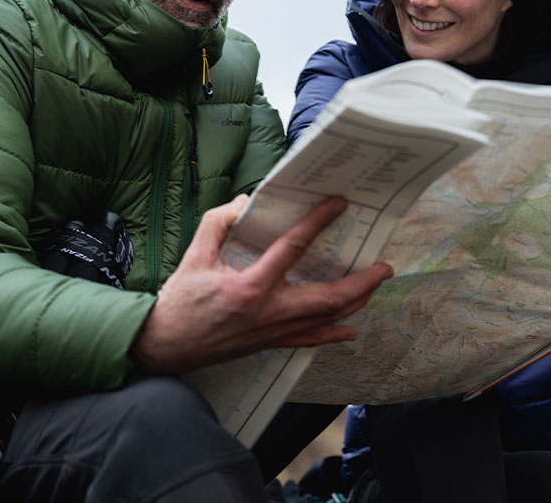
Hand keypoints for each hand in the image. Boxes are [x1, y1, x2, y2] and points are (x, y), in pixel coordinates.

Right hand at [132, 195, 393, 373]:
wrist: (166, 346)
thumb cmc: (180, 302)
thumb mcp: (194, 255)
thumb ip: (217, 223)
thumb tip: (245, 203)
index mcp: (251, 286)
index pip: (293, 248)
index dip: (318, 222)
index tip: (338, 204)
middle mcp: (270, 311)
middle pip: (328, 298)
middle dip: (362, 282)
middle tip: (384, 266)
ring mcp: (274, 332)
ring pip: (326, 320)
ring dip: (355, 303)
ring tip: (374, 286)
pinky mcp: (271, 344)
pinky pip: (310, 341)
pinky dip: (333, 334)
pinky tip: (351, 330)